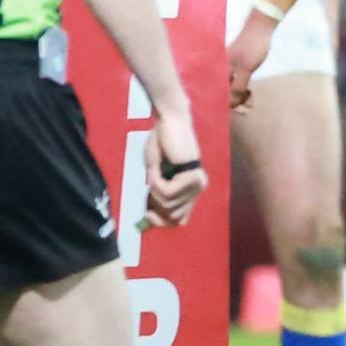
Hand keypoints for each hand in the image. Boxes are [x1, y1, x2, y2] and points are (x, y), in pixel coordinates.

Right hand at [139, 112, 208, 229]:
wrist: (169, 122)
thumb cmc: (160, 144)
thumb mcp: (156, 174)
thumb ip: (157, 196)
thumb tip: (148, 223)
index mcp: (191, 189)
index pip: (180, 220)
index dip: (163, 222)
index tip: (147, 217)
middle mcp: (198, 188)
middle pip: (174, 217)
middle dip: (156, 206)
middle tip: (150, 187)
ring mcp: (197, 184)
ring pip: (169, 205)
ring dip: (154, 191)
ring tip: (154, 173)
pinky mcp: (192, 177)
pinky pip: (168, 193)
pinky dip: (156, 183)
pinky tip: (157, 169)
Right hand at [226, 17, 274, 108]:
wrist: (262, 27)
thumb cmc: (252, 46)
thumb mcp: (246, 69)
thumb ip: (237, 88)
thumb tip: (230, 105)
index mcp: (219, 70)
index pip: (217, 93)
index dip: (225, 104)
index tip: (238, 111)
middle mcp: (221, 70)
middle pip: (223, 92)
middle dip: (234, 103)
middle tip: (248, 109)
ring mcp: (229, 69)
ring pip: (231, 89)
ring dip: (239, 98)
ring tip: (250, 103)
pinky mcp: (237, 68)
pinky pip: (236, 83)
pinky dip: (242, 90)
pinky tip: (250, 95)